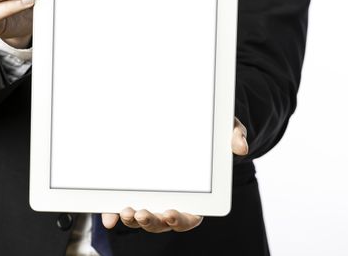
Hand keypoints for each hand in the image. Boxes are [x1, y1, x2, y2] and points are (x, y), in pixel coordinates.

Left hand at [101, 117, 248, 231]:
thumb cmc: (212, 134)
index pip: (190, 216)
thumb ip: (235, 135)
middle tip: (141, 213)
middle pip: (162, 222)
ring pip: (142, 217)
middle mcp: (173, 201)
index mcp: (197, 197)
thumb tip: (241, 146)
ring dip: (132, 219)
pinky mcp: (137, 189)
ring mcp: (154, 197)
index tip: (171, 214)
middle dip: (151, 221)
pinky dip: (114, 213)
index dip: (180, 219)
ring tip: (125, 211)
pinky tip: (107, 216)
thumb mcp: (226, 129)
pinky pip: (125, 204)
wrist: (193, 125)